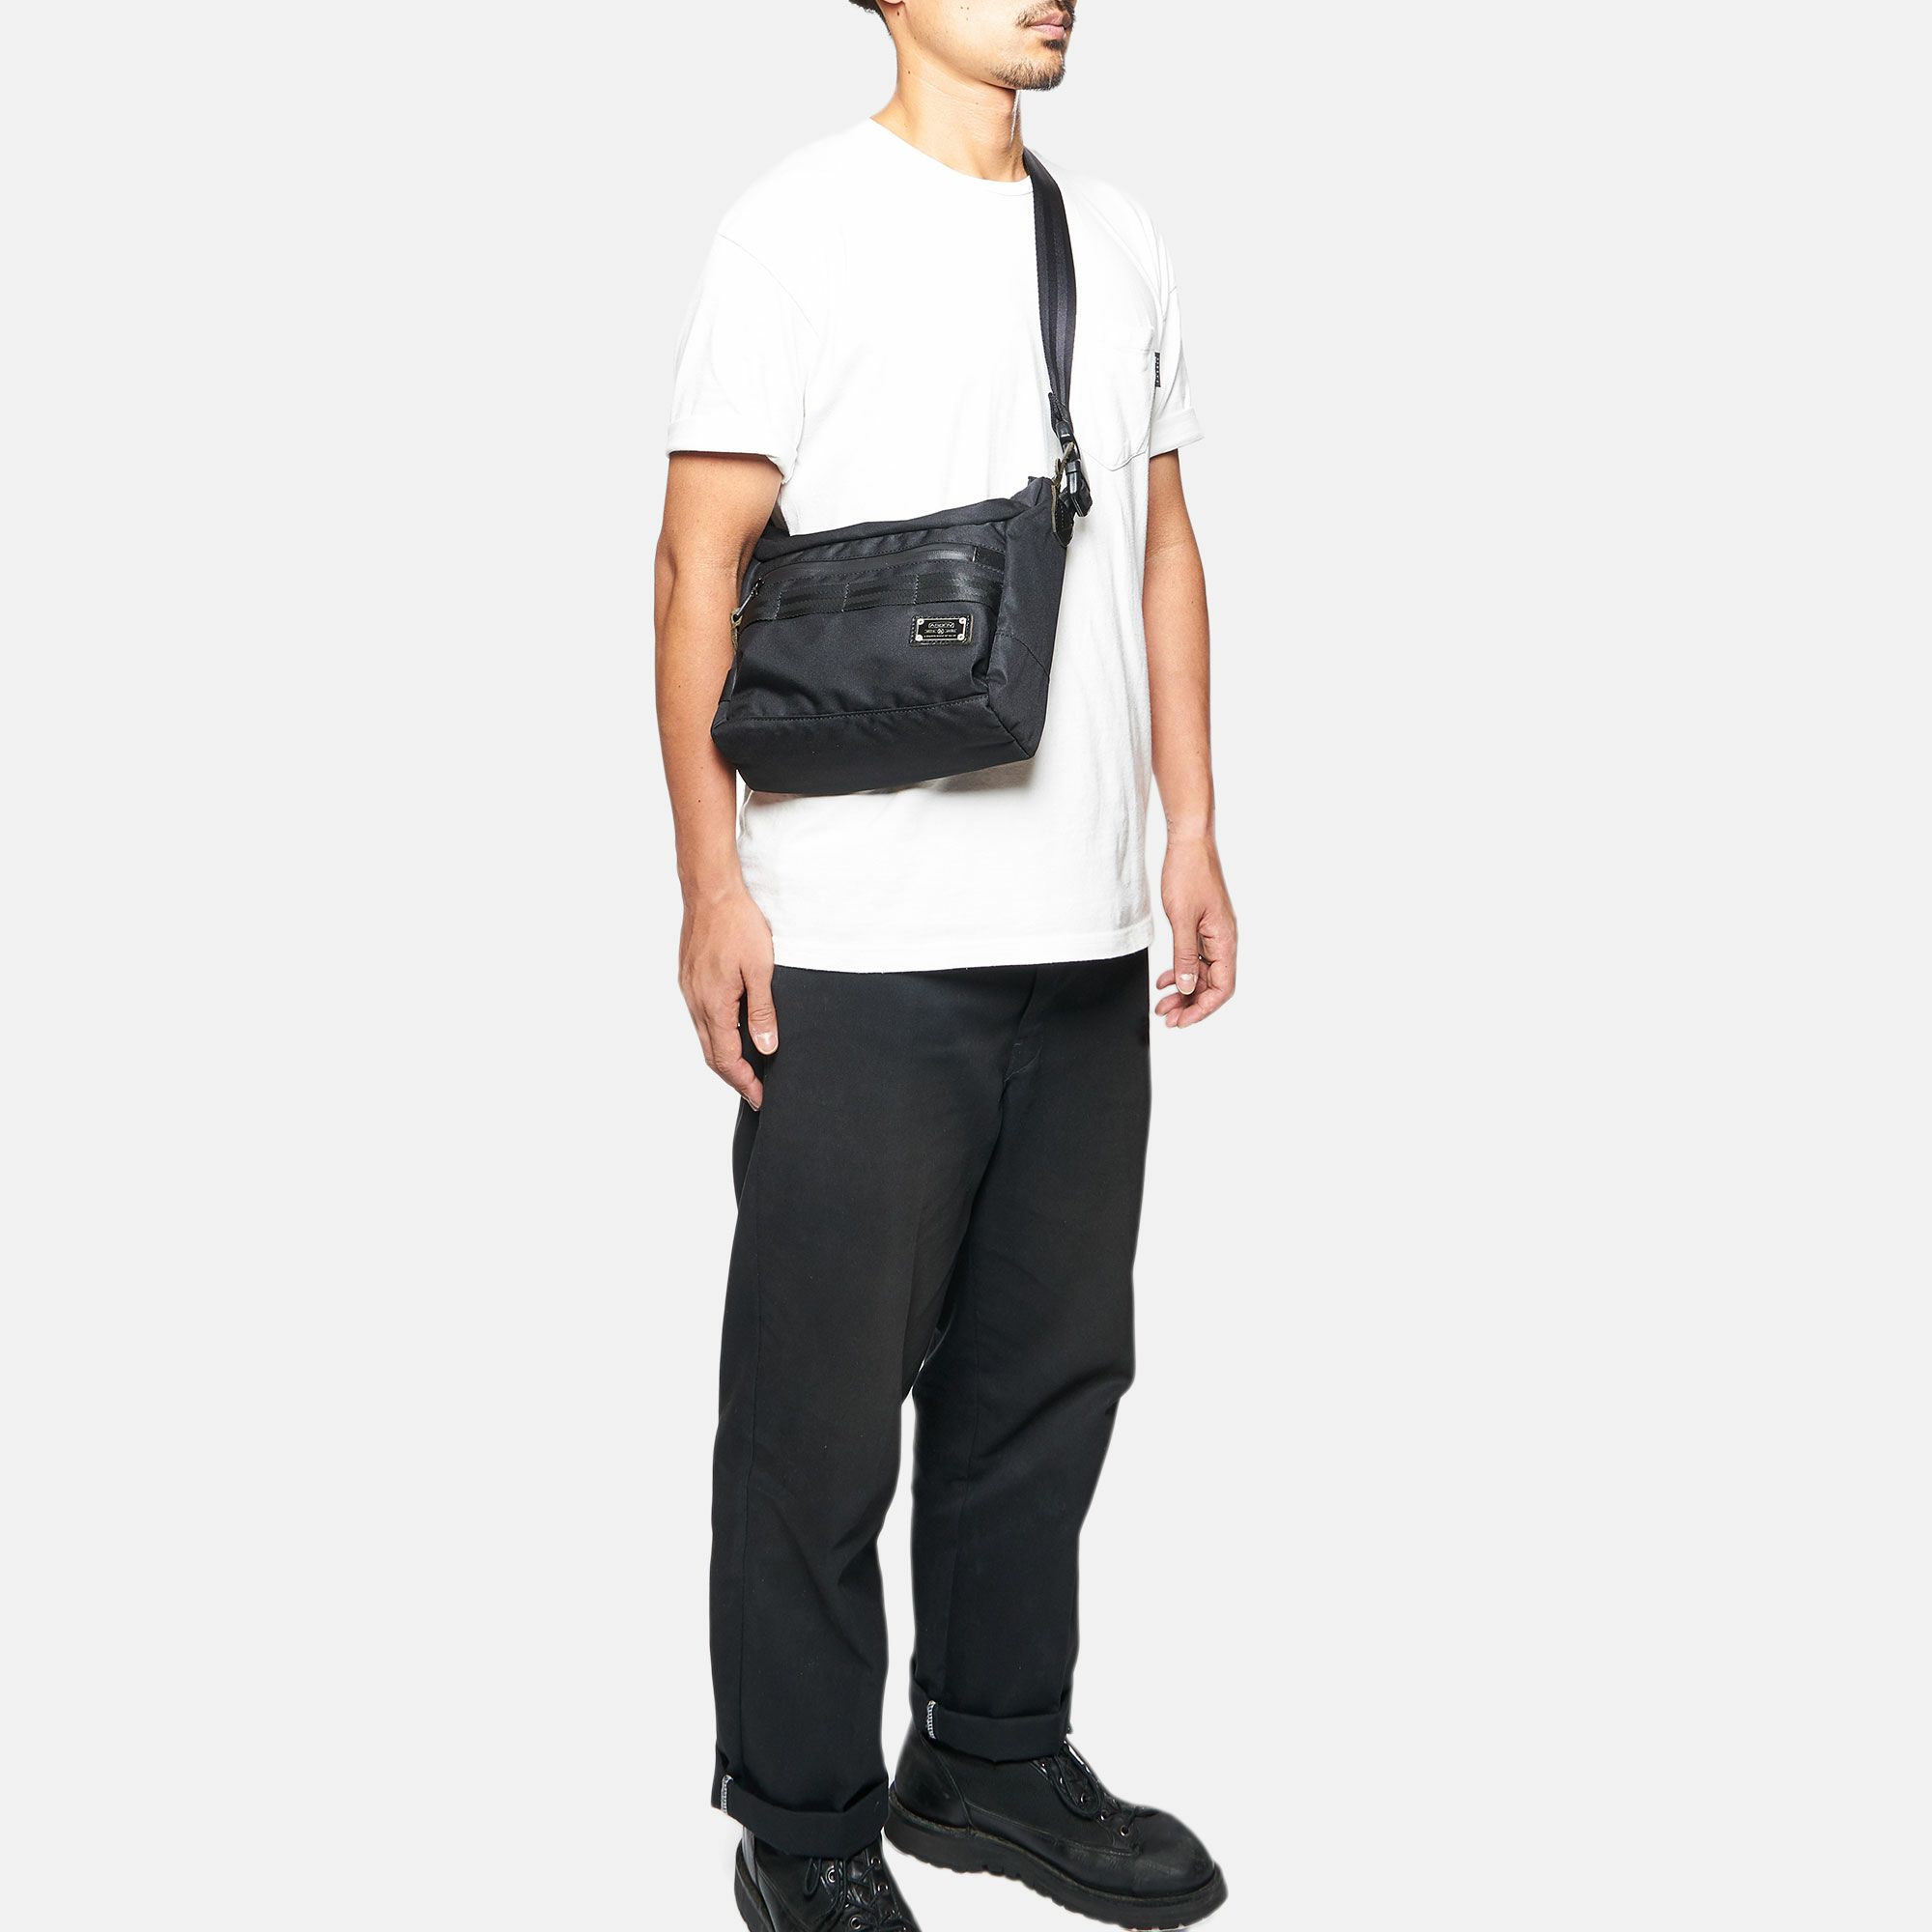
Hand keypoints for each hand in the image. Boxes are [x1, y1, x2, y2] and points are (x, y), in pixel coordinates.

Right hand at [678, 884, 777, 1107]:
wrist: (710, 890)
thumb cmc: (738, 924)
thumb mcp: (761, 969)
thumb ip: (763, 1012)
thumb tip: (766, 1049)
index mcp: (714, 1004)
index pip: (726, 1059)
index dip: (744, 1082)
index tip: (761, 1097)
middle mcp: (696, 1001)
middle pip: (712, 1054)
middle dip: (734, 1077)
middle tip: (756, 1091)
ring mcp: (690, 990)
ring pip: (705, 1036)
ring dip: (725, 1056)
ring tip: (749, 1067)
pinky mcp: (690, 978)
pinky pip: (702, 1017)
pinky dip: (718, 1033)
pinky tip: (734, 1031)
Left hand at [1156, 835, 1236, 1028]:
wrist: (1189, 843)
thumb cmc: (1190, 873)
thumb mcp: (1182, 919)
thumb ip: (1185, 956)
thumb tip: (1188, 987)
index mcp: (1225, 940)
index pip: (1222, 988)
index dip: (1203, 1008)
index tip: (1182, 1020)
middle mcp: (1223, 940)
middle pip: (1212, 985)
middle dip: (1189, 1004)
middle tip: (1167, 1017)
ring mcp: (1213, 934)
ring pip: (1202, 973)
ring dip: (1183, 991)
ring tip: (1163, 1004)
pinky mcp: (1203, 927)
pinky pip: (1195, 957)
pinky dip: (1181, 971)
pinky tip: (1166, 980)